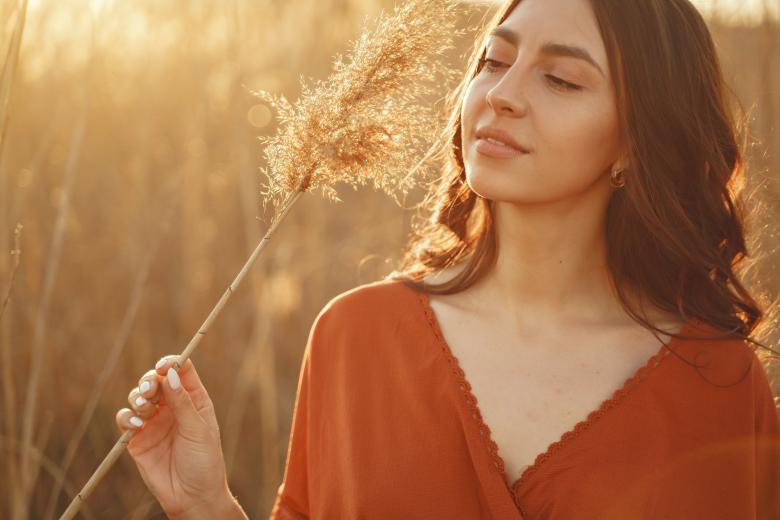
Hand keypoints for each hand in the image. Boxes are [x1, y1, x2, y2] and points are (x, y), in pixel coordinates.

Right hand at [115, 355, 240, 517]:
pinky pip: (126, 419)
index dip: (171, 363)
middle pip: (156, 380)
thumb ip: (182, 403)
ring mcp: (154, 421)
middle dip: (150, 380)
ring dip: (138, 397)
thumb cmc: (204, 462)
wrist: (192, 497)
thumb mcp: (198, 430)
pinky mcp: (137, 438)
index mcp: (193, 400)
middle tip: (150, 390)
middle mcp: (172, 407)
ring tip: (145, 408)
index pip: (181, 371)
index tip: (163, 366)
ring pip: (138, 396)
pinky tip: (137, 426)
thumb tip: (170, 376)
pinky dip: (127, 417)